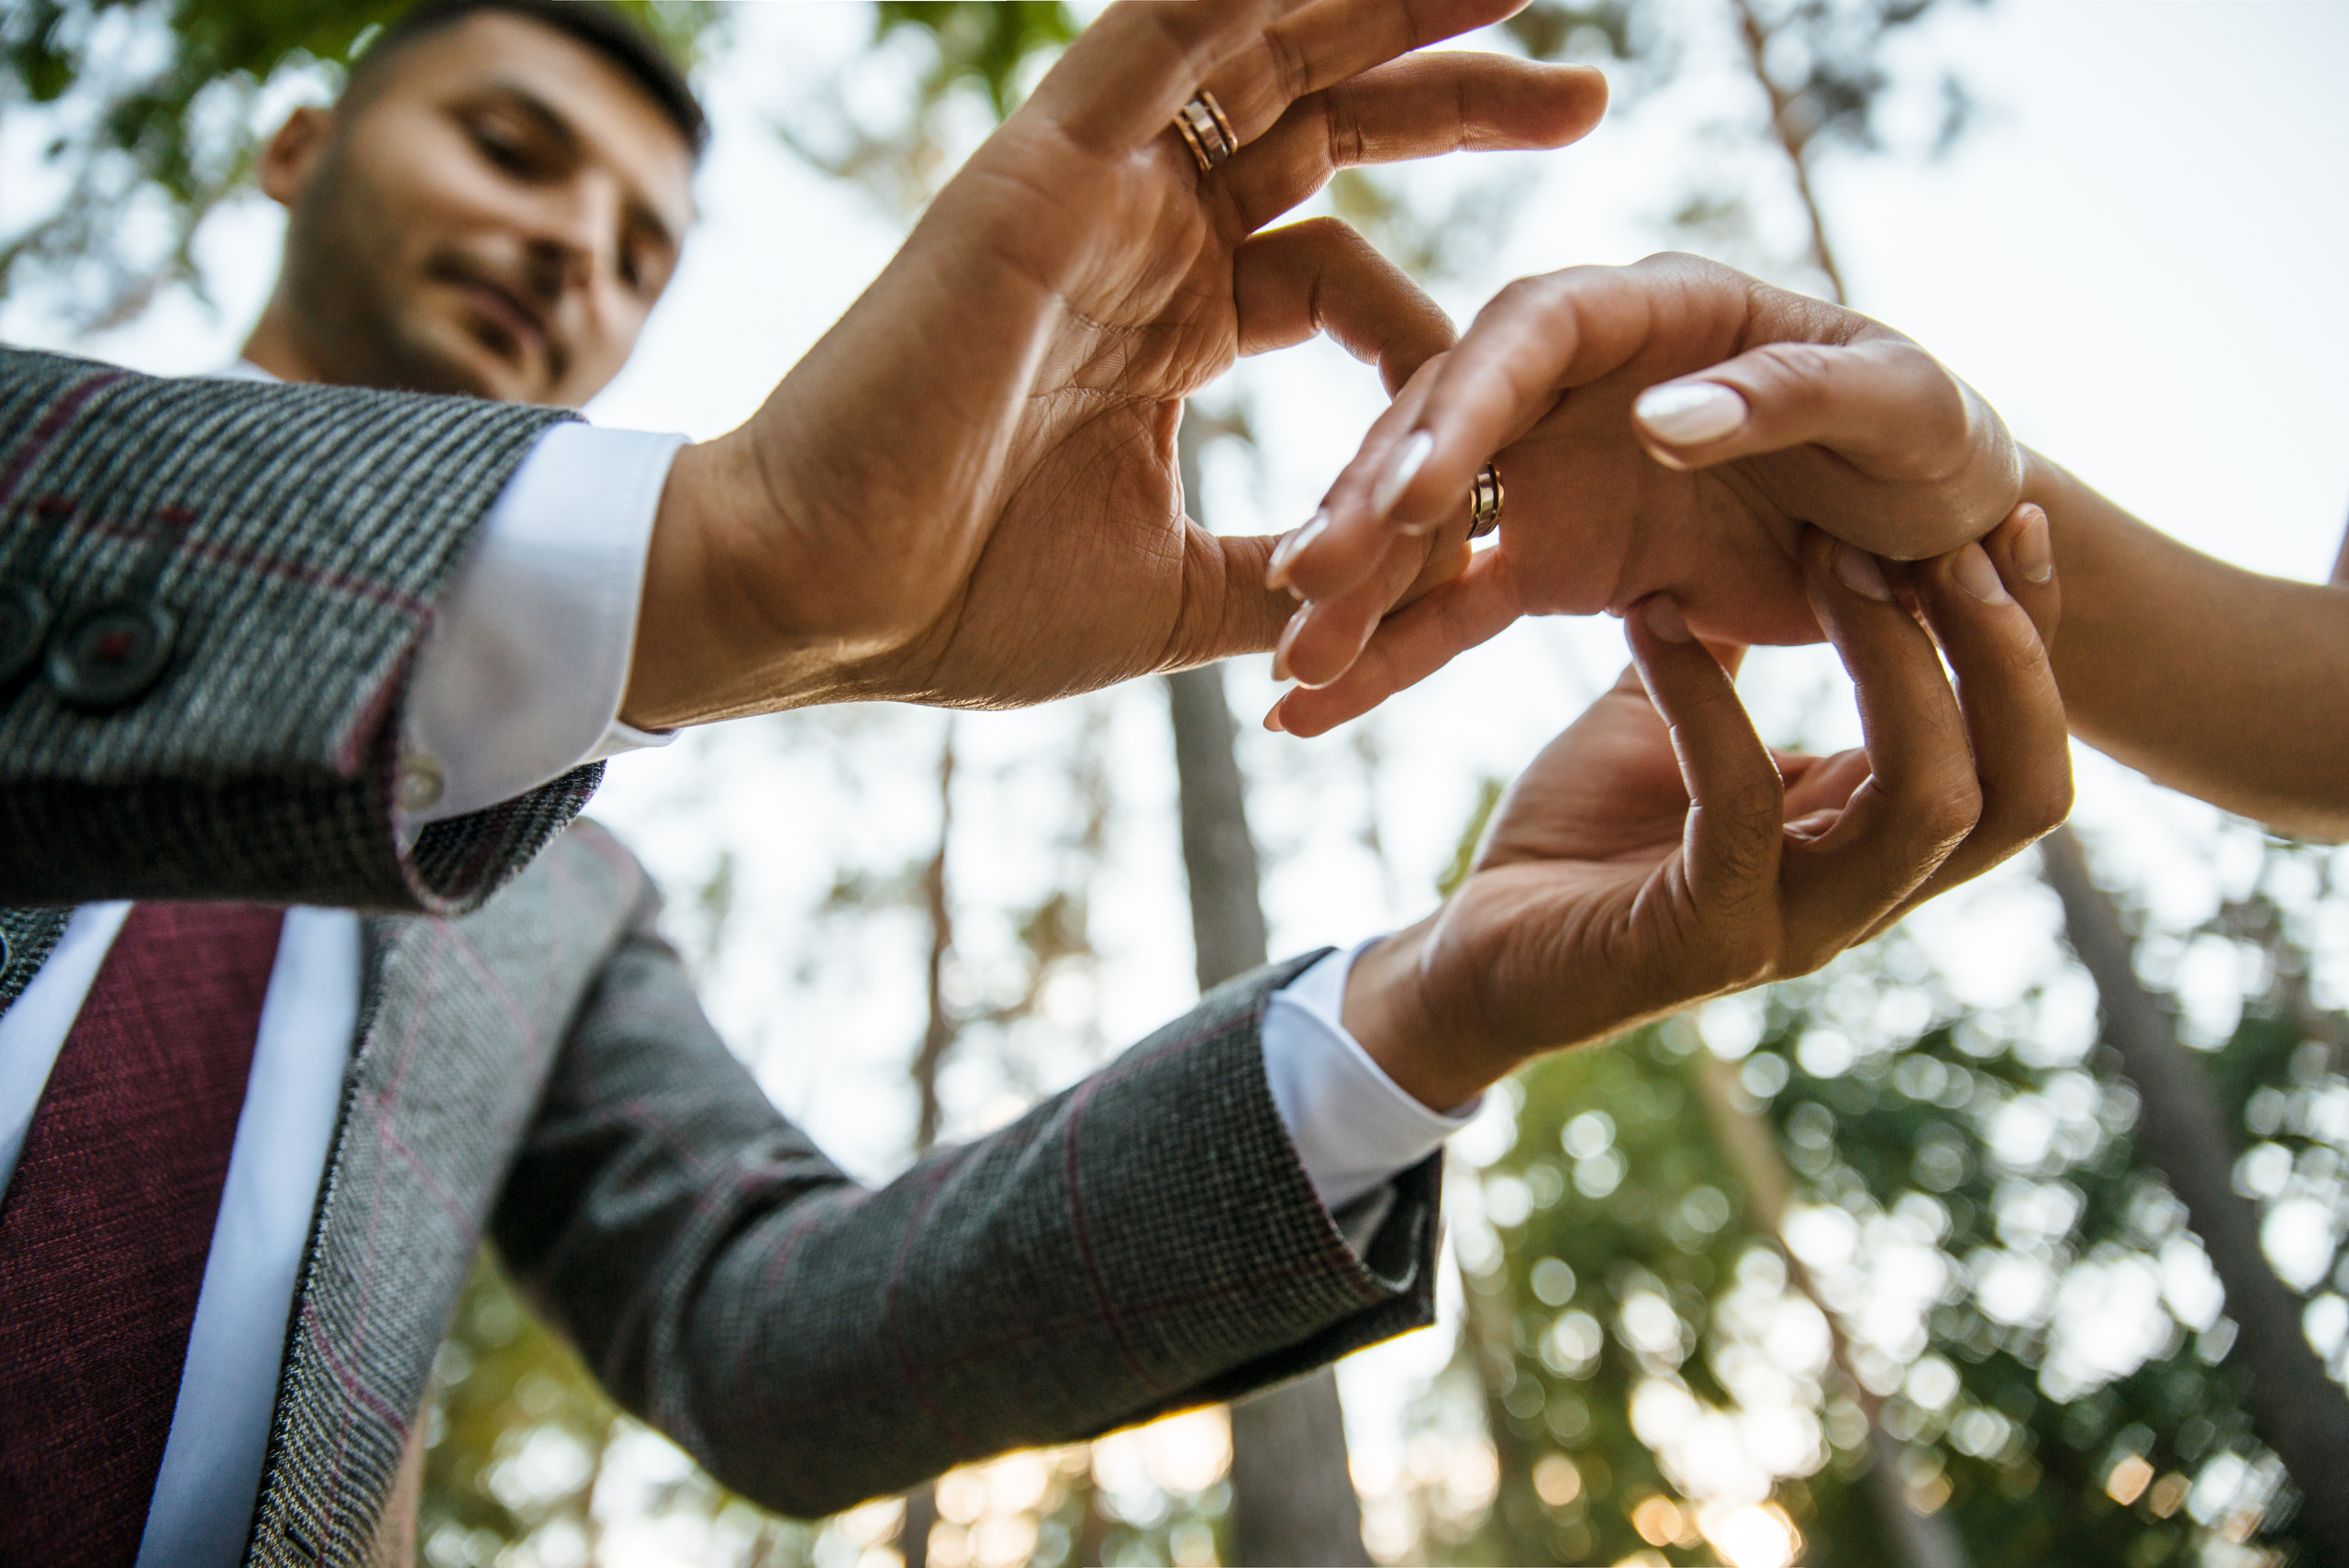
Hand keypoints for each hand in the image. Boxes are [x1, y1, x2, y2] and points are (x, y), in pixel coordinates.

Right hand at [622, 0, 1608, 727]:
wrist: (822, 603)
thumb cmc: (964, 605)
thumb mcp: (1178, 592)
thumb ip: (1288, 566)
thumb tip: (1408, 581)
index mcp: (1170, 327)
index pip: (1338, 270)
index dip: (1435, 303)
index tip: (1520, 371)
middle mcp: (1142, 239)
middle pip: (1325, 128)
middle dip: (1458, 101)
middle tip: (1590, 90)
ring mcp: (1095, 190)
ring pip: (1261, 50)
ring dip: (1382, 8)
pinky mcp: (1042, 164)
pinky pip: (1159, 35)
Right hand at [1265, 252, 2020, 736]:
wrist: (1941, 533)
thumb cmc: (1930, 439)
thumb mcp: (1895, 406)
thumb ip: (1784, 398)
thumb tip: (1657, 420)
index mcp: (1653, 311)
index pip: (1527, 334)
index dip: (1463, 405)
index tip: (1414, 488)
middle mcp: (1575, 384)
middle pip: (1443, 430)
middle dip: (1370, 506)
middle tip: (1310, 583)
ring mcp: (1549, 474)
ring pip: (1424, 526)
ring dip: (1356, 594)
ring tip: (1291, 669)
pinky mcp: (1549, 562)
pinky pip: (1448, 611)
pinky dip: (1383, 659)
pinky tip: (1308, 712)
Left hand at [1339, 510, 2067, 1111]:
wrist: (1475, 951)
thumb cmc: (1580, 833)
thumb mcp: (1675, 709)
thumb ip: (1735, 633)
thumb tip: (1782, 516)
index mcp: (1872, 829)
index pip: (2018, 749)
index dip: (2036, 639)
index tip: (2013, 514)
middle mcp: (1862, 889)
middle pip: (2020, 787)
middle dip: (2006, 652)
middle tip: (1947, 535)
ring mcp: (1796, 925)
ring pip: (1924, 802)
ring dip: (1892, 664)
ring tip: (1831, 555)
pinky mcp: (1708, 939)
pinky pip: (1742, 806)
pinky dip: (1707, 700)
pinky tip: (1656, 618)